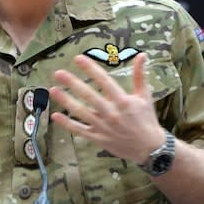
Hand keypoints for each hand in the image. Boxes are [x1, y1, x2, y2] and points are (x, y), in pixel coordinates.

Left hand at [49, 52, 165, 163]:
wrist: (150, 148)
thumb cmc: (147, 119)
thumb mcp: (145, 96)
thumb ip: (140, 75)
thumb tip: (142, 55)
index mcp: (123, 101)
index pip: (104, 81)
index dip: (91, 69)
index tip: (78, 59)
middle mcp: (111, 113)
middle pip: (89, 96)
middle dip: (73, 83)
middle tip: (58, 73)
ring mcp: (103, 127)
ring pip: (81, 113)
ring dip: (66, 101)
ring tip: (53, 90)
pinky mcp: (98, 138)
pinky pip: (80, 130)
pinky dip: (67, 124)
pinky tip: (55, 115)